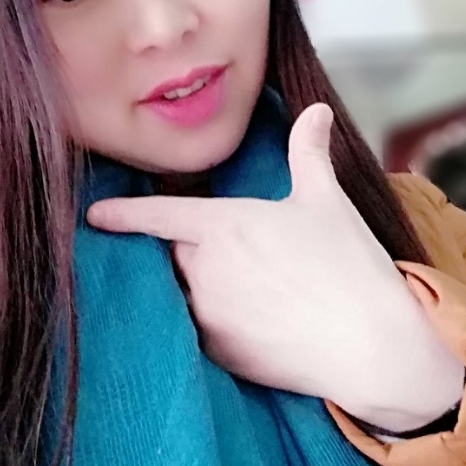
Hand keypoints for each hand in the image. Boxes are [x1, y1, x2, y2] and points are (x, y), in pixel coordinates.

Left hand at [88, 104, 463, 432]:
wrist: (370, 345)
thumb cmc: (348, 265)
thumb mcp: (327, 200)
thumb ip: (309, 151)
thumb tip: (316, 110)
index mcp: (224, 227)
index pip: (157, 217)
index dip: (122, 214)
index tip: (95, 215)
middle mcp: (205, 271)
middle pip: (175, 254)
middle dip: (189, 249)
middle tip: (233, 251)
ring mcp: (209, 317)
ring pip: (184, 293)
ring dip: (200, 285)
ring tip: (245, 287)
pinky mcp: (221, 354)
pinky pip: (200, 330)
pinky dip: (214, 320)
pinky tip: (252, 319)